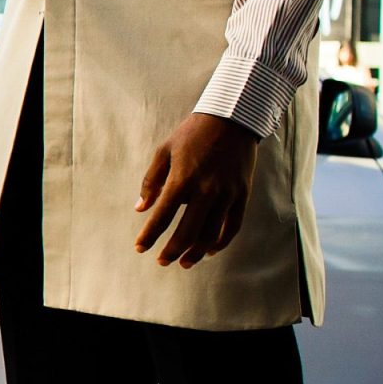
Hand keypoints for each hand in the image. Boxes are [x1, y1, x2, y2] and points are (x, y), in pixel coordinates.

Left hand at [135, 113, 259, 268]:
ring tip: (184, 263)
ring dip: (195, 252)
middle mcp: (205, 190)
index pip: (162, 216)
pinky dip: (221, 241)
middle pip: (187, 231)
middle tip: (161, 262)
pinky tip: (209, 250)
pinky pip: (232, 226)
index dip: (150, 235)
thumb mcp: (163, 152)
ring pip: (210, 234)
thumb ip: (151, 182)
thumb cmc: (191, 135)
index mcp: (182, 179)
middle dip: (172, 250)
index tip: (140, 248)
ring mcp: (227, 194)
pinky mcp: (242, 194)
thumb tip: (141, 209)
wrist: (231, 120)